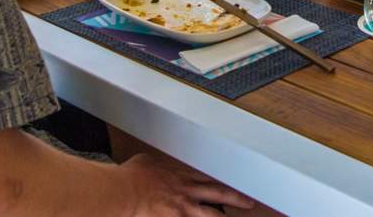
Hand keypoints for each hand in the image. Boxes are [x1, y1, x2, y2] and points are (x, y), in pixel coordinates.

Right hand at [125, 152, 254, 215]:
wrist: (123, 192)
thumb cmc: (130, 177)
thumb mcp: (146, 162)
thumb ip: (158, 165)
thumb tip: (154, 164)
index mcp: (182, 175)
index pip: (210, 178)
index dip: (225, 182)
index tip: (235, 184)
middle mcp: (187, 192)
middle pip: (220, 194)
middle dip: (238, 199)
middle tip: (250, 203)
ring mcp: (184, 209)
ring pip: (212, 215)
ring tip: (234, 216)